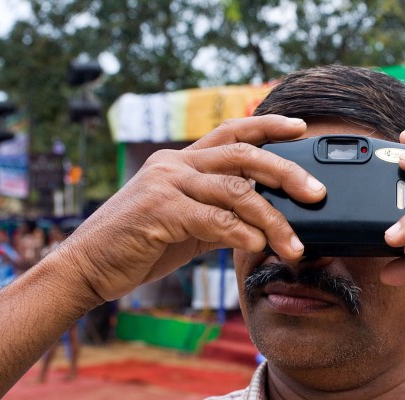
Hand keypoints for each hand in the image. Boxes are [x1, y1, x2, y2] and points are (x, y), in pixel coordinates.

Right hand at [60, 115, 324, 302]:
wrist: (87, 268)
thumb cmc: (139, 246)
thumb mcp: (187, 226)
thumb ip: (221, 216)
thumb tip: (265, 224)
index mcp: (182, 162)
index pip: (232, 132)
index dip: (269, 126)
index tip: (301, 128)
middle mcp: (174, 164)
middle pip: (243, 153)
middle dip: (287, 172)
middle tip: (318, 194)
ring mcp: (165, 184)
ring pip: (236, 189)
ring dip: (272, 219)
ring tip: (294, 245)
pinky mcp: (158, 211)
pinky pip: (213, 218)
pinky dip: (241, 233)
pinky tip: (258, 247)